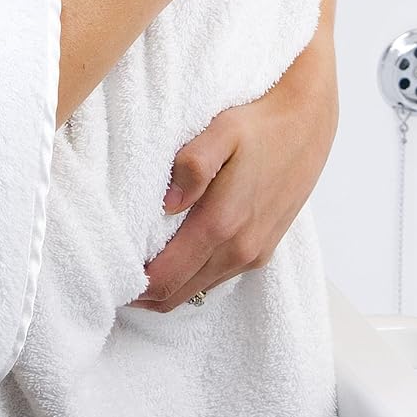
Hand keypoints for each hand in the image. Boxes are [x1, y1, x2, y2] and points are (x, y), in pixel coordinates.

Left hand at [130, 18, 337, 311]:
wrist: (310, 122)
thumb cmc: (261, 123)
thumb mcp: (223, 130)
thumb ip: (193, 165)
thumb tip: (167, 203)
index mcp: (222, 223)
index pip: (166, 278)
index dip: (132, 287)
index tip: (106, 277)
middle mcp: (240, 249)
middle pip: (178, 294)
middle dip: (143, 294)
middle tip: (111, 279)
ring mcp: (255, 253)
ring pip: (198, 290)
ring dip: (167, 287)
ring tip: (137, 270)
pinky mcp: (264, 249)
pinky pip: (219, 278)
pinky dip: (192, 278)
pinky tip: (176, 258)